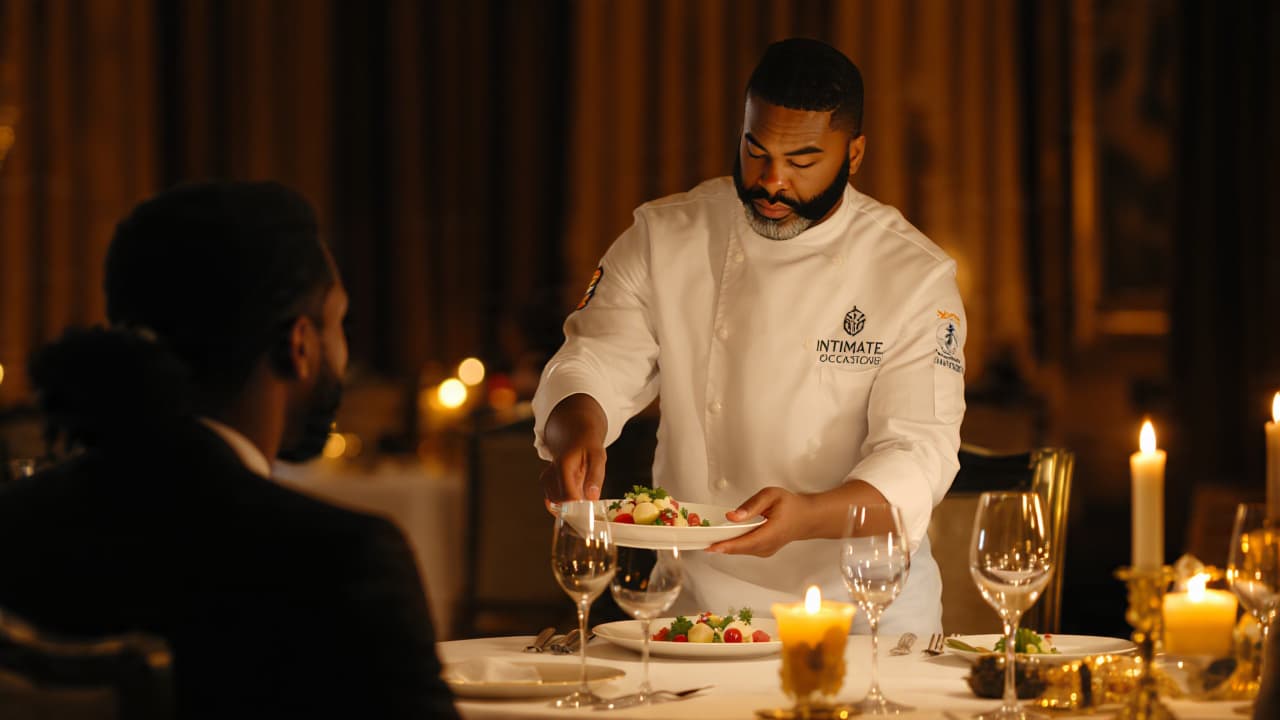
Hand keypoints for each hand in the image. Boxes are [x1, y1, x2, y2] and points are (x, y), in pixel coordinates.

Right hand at [540, 394, 607, 509]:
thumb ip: (595, 477)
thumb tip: (592, 498)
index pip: (568, 496)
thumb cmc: (588, 445)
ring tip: (583, 499)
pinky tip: (575, 498)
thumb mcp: (598, 456)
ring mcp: (546, 480)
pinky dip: (564, 504)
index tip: (590, 513)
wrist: (576, 435)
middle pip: (561, 503)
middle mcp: (550, 474)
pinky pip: (553, 502)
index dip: (580, 508)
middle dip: (575, 509)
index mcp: (563, 466)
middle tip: (590, 509)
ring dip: (569, 507)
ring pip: (556, 504)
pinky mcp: (546, 484)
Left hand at [705, 486, 816, 556]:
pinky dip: (732, 545)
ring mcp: (765, 551)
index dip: (727, 545)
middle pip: (739, 549)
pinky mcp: (762, 551)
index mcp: (771, 533)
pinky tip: (721, 539)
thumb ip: (751, 506)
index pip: (745, 542)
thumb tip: (732, 516)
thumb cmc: (790, 505)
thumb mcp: (771, 496)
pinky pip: (744, 549)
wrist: (806, 518)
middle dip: (719, 546)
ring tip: (706, 539)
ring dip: (724, 546)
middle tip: (700, 541)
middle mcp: (767, 546)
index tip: (711, 546)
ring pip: (740, 551)